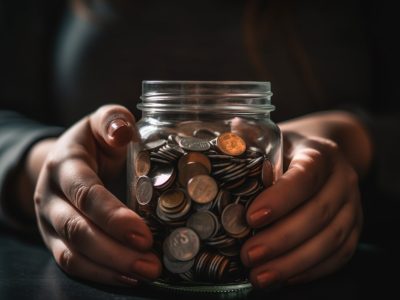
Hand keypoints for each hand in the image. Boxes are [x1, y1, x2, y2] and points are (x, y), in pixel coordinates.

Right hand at [32, 105, 160, 285]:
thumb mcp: (103, 121)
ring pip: (72, 253)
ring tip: (146, 272)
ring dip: (110, 268)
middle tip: (151, 262)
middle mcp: (50, 196)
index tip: (143, 234)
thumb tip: (123, 132)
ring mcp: (49, 222)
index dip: (112, 216)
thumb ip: (113, 120)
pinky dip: (100, 274)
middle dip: (115, 250)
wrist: (70, 160)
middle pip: (77, 230)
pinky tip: (128, 277)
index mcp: (64, 165)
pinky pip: (72, 264)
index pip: (85, 194)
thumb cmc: (95, 142)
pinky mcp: (56, 240)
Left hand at [240, 111, 370, 288]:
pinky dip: (310, 270)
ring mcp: (353, 207)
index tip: (251, 218)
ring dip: (293, 262)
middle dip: (281, 239)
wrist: (321, 157)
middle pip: (318, 214)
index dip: (280, 200)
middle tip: (248, 255)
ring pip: (330, 240)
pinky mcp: (353, 230)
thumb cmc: (288, 151)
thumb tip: (222, 139)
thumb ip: (250, 140)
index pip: (305, 177)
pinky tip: (283, 277)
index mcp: (320, 154)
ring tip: (260, 275)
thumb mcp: (272, 138)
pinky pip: (338, 256)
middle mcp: (343, 180)